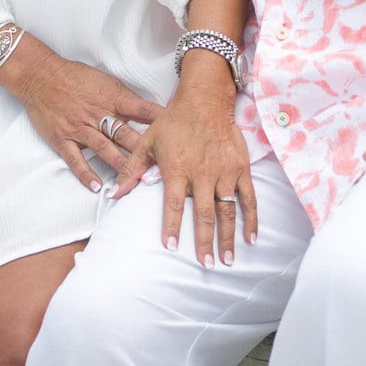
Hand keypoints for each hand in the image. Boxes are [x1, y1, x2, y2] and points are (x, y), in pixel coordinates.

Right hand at [2, 38, 163, 193]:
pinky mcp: (62, 138)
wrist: (40, 75)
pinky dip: (86, 174)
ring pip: (105, 149)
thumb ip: (124, 98)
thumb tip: (147, 112)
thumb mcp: (105, 80)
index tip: (176, 133)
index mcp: (111, 97)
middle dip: (144, 151)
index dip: (159, 121)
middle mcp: (97, 114)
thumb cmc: (74, 76)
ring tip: (136, 182)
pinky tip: (98, 186)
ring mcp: (79, 128)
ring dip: (121, 166)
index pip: (141, 109)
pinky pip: (76, 160)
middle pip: (125, 134)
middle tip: (161, 167)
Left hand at [114, 74, 256, 266]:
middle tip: (206, 264)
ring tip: (227, 259)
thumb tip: (114, 193)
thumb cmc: (174, 122)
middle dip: (205, 241)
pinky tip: (251, 237)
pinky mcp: (240, 168)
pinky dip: (251, 218)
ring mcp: (224, 171)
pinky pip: (248, 197)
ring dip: (228, 237)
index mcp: (177, 168)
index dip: (172, 225)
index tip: (171, 246)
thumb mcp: (147, 142)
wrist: (204, 100)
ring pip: (227, 210)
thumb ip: (131, 170)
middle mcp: (202, 172)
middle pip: (204, 213)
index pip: (174, 203)